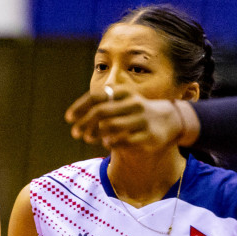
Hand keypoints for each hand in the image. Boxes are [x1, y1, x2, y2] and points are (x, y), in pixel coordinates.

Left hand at [65, 87, 191, 149]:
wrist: (168, 119)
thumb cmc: (135, 111)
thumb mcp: (120, 102)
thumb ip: (100, 106)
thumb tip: (74, 118)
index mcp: (124, 92)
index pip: (97, 96)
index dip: (80, 107)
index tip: (68, 118)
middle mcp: (133, 103)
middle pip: (101, 112)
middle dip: (84, 123)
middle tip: (75, 133)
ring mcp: (141, 119)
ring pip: (110, 126)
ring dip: (95, 134)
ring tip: (88, 138)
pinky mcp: (148, 135)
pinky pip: (123, 140)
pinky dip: (110, 142)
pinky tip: (105, 143)